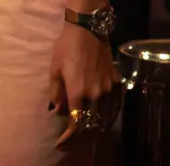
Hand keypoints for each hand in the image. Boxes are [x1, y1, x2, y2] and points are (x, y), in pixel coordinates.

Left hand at [48, 23, 120, 145]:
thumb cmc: (66, 47)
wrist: (88, 29)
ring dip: (96, 124)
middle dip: (82, 130)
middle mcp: (95, 94)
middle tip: (73, 132)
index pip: (76, 122)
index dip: (69, 135)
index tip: (62, 141)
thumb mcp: (55, 68)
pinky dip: (109, 114)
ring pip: (105, 116)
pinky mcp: (116, 82)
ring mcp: (108, 89)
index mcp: (78, 91)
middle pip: (92, 122)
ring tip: (88, 125)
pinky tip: (103, 115)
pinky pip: (115, 105)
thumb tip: (56, 110)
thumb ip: (56, 91)